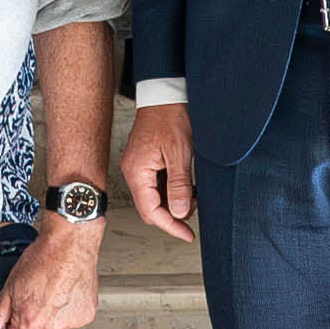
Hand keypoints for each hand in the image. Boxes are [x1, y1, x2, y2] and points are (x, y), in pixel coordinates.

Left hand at [0, 214, 102, 328]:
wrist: (69, 244)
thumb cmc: (42, 259)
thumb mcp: (11, 285)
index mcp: (31, 322)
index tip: (15, 319)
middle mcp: (52, 327)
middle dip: (33, 322)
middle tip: (35, 297)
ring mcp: (72, 322)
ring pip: (56, 327)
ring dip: (52, 315)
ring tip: (52, 290)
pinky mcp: (86, 314)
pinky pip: (72, 318)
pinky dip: (69, 308)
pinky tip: (65, 290)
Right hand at [121, 102, 197, 242]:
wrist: (164, 93)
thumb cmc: (170, 117)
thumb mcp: (180, 153)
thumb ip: (179, 185)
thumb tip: (179, 212)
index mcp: (137, 172)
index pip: (150, 212)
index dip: (170, 226)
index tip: (187, 234)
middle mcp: (134, 172)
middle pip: (151, 207)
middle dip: (174, 213)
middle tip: (195, 210)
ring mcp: (139, 167)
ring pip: (155, 197)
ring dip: (175, 201)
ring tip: (194, 193)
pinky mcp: (146, 162)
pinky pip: (157, 185)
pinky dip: (172, 189)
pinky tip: (188, 185)